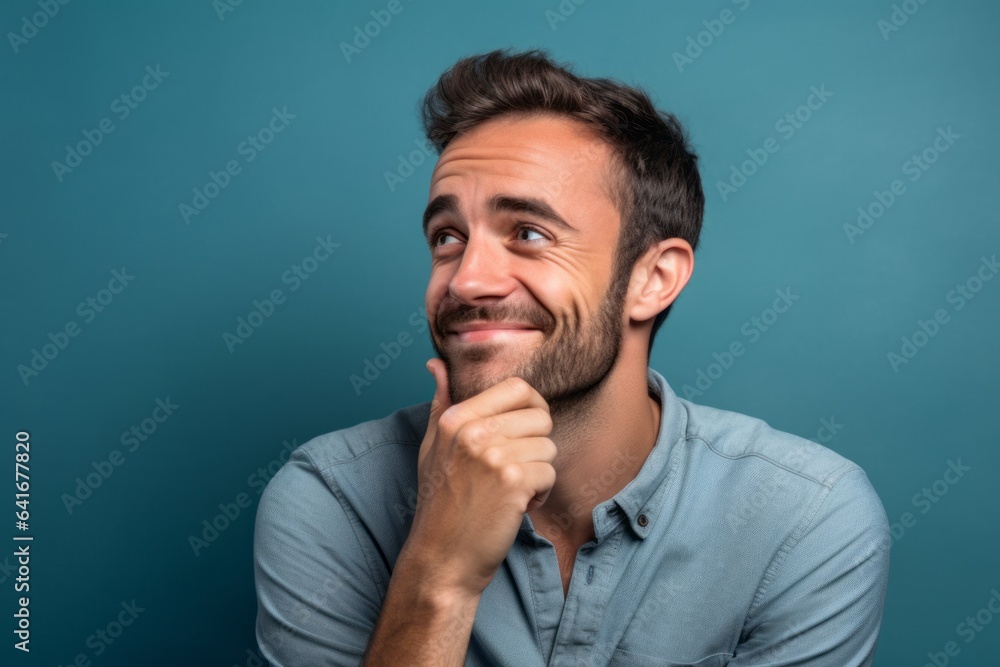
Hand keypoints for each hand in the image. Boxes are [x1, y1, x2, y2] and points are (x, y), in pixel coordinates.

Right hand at [404, 358, 556, 599]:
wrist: (442, 559)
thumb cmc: (440, 504)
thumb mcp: (433, 448)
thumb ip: (441, 403)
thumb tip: (436, 364)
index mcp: (456, 418)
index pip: (517, 387)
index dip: (532, 409)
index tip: (525, 432)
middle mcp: (473, 431)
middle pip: (540, 416)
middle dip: (536, 446)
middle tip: (515, 470)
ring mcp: (493, 455)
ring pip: (548, 447)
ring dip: (539, 473)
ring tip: (512, 491)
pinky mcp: (513, 481)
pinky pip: (550, 474)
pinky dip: (540, 494)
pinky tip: (516, 507)